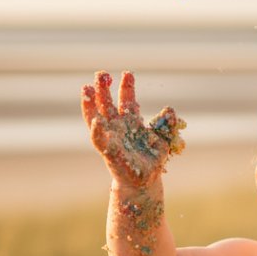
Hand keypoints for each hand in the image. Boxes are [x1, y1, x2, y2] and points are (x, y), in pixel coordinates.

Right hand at [81, 71, 185, 185]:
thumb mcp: (163, 139)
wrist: (145, 181)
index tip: (127, 73)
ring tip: (86, 88)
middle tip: (101, 73)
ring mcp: (111, 137)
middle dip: (103, 89)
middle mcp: (118, 126)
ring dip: (90, 104)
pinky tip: (96, 121)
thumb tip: (170, 110)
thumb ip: (166, 123)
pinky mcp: (108, 151)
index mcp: (131, 121)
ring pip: (96, 117)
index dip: (127, 86)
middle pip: (107, 103)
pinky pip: (99, 140)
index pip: (127, 100)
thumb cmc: (152, 160)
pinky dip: (97, 131)